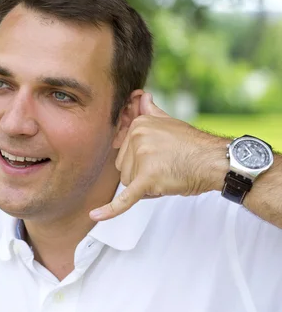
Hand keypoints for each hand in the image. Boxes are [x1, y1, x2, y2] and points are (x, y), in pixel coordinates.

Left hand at [89, 93, 227, 221]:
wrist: (216, 161)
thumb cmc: (194, 146)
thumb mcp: (169, 122)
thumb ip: (150, 111)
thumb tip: (141, 96)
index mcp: (138, 125)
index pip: (125, 153)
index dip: (142, 161)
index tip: (160, 157)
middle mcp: (137, 137)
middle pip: (124, 169)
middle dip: (143, 175)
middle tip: (167, 168)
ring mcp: (142, 157)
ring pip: (129, 183)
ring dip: (146, 186)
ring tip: (168, 176)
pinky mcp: (147, 178)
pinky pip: (126, 198)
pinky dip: (111, 210)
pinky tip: (95, 216)